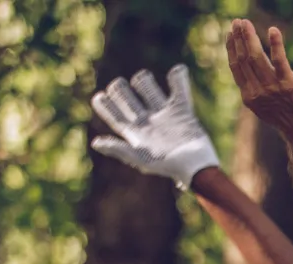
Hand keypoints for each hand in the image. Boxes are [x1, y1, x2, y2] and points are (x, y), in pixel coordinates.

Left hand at [90, 65, 219, 189]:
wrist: (196, 165)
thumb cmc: (167, 165)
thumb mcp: (140, 158)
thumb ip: (118, 149)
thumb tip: (95, 143)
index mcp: (134, 133)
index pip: (113, 115)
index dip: (103, 105)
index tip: (101, 96)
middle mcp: (147, 121)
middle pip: (126, 98)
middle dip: (119, 89)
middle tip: (120, 86)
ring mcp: (164, 115)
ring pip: (148, 90)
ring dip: (143, 81)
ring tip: (143, 78)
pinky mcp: (183, 112)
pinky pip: (180, 91)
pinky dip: (179, 79)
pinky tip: (178, 70)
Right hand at [226, 20, 292, 136]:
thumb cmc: (288, 117)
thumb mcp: (265, 105)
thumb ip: (256, 89)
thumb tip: (250, 72)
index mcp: (249, 96)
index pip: (236, 67)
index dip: (231, 49)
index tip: (230, 34)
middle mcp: (258, 91)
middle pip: (244, 59)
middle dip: (238, 38)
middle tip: (236, 22)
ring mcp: (273, 87)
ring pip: (256, 57)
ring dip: (249, 37)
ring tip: (245, 23)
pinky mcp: (289, 83)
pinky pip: (279, 60)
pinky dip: (275, 44)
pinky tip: (272, 30)